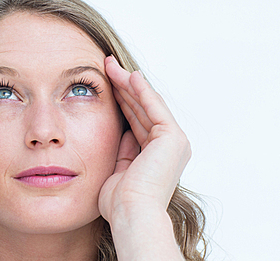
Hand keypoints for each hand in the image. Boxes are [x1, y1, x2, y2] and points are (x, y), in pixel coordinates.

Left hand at [99, 56, 190, 220]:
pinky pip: (154, 107)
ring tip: (111, 66)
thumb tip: (122, 132)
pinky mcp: (172, 137)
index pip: (136, 120)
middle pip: (142, 108)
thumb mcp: (118, 169)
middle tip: (106, 67)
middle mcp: (169, 146)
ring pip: (147, 104)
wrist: (130, 213)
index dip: (121, 101)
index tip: (105, 85)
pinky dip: (142, 91)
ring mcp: (173, 141)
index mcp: (156, 155)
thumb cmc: (119, 200)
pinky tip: (130, 76)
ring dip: (129, 84)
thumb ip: (123, 150)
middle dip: (123, 87)